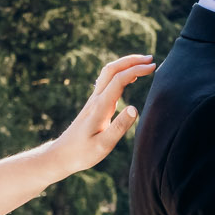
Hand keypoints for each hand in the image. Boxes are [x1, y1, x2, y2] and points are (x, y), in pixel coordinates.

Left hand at [47, 54, 155, 175]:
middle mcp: (96, 99)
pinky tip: (130, 78)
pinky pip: (107, 81)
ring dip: (125, 64)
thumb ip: (119, 127)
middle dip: (131, 60)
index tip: (153, 67)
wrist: (62, 154)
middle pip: (112, 69)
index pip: (119, 80)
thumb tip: (134, 108)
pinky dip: (120, 73)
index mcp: (100, 107)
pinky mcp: (94, 104)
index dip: (136, 70)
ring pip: (108, 73)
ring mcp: (94, 100)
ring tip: (143, 64)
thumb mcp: (103, 145)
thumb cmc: (82, 153)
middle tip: (151, 59)